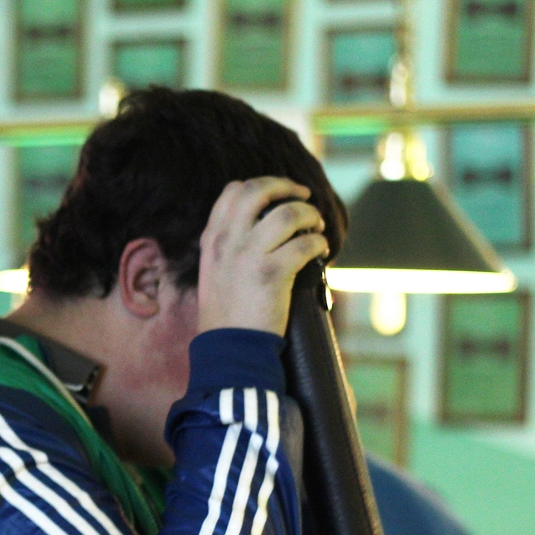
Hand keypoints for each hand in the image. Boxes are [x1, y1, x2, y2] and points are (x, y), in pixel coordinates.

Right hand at [196, 177, 329, 335]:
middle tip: (303, 195)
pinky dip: (319, 243)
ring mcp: (249, 255)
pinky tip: (321, 250)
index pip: (232, 191)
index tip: (277, 195)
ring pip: (288, 212)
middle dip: (286, 186)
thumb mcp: (214, 272)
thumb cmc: (225, 316)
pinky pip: (305, 243)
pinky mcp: (273, 273)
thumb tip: (261, 228)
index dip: (260, 185)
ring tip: (316, 226)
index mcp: (212, 239)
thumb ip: (228, 247)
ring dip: (309, 214)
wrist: (229, 348)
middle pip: (258, 190)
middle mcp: (227, 241)